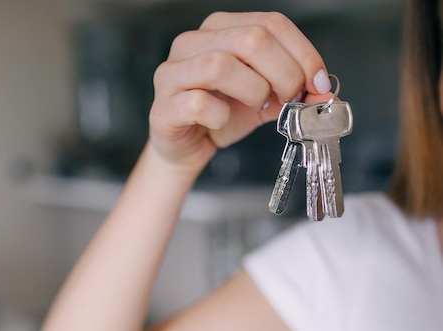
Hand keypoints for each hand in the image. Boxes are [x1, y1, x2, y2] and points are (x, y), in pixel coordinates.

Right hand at [148, 11, 332, 172]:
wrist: (186, 147)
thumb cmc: (221, 115)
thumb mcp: (265, 98)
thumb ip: (293, 91)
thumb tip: (327, 94)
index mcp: (220, 29)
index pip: (271, 23)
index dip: (303, 53)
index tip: (317, 83)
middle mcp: (191, 43)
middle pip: (250, 39)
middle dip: (283, 72)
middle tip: (289, 98)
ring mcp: (172, 73)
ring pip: (220, 65)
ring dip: (253, 90)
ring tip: (258, 106)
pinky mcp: (162, 107)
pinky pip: (197, 104)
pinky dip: (220, 116)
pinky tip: (222, 122)